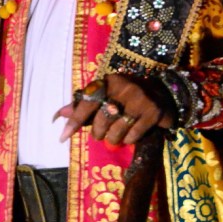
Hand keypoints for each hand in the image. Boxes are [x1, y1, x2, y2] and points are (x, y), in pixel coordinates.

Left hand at [55, 74, 174, 146]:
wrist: (163, 94)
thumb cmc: (127, 96)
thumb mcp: (106, 95)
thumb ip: (84, 105)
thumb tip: (59, 115)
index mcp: (109, 81)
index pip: (87, 102)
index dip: (75, 120)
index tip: (62, 137)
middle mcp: (124, 87)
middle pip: (101, 120)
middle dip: (98, 133)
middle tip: (101, 134)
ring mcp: (140, 100)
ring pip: (117, 131)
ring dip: (113, 139)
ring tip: (115, 136)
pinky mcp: (152, 113)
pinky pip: (133, 136)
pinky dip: (129, 140)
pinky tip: (130, 135)